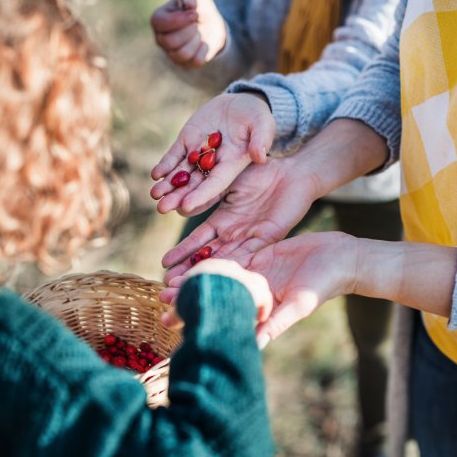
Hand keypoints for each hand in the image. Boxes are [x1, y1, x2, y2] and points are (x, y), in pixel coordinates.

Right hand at [150, 0, 226, 67]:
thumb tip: (189, 4)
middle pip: (170, 41)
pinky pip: (195, 61)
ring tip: (199, 32)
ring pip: (182, 54)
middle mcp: (161, 38)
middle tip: (197, 23)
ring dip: (197, 41)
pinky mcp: (185, 63)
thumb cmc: (198, 9)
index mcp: (158, 20)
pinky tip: (204, 43)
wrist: (210, 24)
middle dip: (190, 31)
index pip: (159, 23)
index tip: (194, 14)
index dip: (179, 20)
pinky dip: (204, 50)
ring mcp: (171, 53)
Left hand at [151, 92, 275, 214]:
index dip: (201, 195)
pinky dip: (165, 165)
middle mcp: (213, 164)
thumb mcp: (263, 123)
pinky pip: (174, 156)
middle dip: (178, 196)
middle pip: (194, 184)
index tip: (187, 206)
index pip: (215, 184)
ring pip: (181, 173)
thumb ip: (262, 139)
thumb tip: (259, 156)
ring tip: (154, 195)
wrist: (239, 105)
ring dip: (168, 185)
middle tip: (162, 208)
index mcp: (232, 165)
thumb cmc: (256, 117)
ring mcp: (198, 154)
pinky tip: (155, 175)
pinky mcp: (187, 142)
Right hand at [159, 157, 317, 297]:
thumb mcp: (227, 181)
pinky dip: (235, 263)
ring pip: (227, 259)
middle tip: (170, 285)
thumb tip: (183, 199)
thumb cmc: (260, 171)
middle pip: (209, 255)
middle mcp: (235, 233)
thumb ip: (208, 192)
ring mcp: (251, 238)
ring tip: (191, 285)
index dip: (182, 252)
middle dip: (190, 270)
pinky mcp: (269, 236)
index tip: (164, 263)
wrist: (292, 171)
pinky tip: (221, 273)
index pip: (199, 240)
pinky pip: (250, 251)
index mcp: (223, 220)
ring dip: (209, 272)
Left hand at [165, 232, 357, 347]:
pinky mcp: (259, 253)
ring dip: (195, 277)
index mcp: (260, 308)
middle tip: (161, 299)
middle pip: (217, 294)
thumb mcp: (299, 305)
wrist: (342, 258)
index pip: (223, 313)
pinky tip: (189, 257)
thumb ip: (275, 323)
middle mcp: (254, 293)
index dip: (200, 315)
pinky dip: (210, 256)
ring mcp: (255, 273)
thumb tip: (255, 346)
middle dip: (191, 297)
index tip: (172, 318)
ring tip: (168, 280)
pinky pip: (231, 254)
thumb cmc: (324, 285)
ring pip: (219, 274)